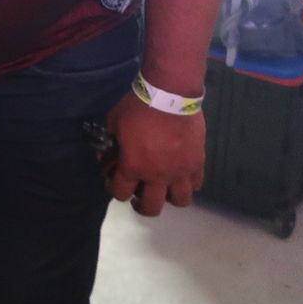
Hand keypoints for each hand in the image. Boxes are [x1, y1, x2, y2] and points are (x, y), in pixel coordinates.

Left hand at [105, 92, 204, 215]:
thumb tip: (104, 155)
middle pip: (152, 208)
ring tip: (164, 187)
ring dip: (170, 197)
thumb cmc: (137, 107)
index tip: (113, 181)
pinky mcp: (198, 163)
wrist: (170, 94)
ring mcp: (181, 172)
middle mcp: (158, 176)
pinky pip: (196, 184)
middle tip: (139, 195)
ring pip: (181, 201)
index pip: (120, 193)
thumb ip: (108, 142)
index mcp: (133, 167)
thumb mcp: (113, 122)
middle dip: (142, 205)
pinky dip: (188, 183)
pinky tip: (180, 174)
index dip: (113, 188)